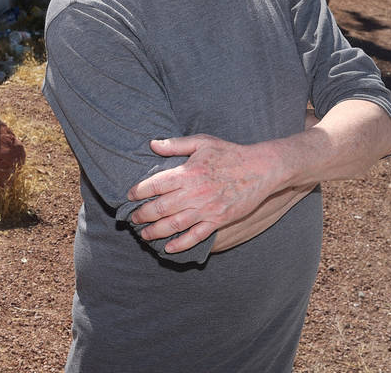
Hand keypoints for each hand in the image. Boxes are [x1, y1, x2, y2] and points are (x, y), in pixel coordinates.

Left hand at [126, 134, 282, 253]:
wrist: (261, 169)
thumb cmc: (230, 153)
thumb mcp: (202, 142)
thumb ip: (175, 144)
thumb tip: (152, 144)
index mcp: (187, 172)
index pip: (155, 185)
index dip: (139, 192)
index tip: (129, 197)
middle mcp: (194, 192)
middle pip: (160, 207)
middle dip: (142, 214)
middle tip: (132, 218)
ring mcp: (207, 208)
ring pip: (175, 224)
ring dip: (156, 231)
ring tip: (144, 234)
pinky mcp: (219, 220)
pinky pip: (196, 236)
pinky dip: (181, 244)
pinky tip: (169, 248)